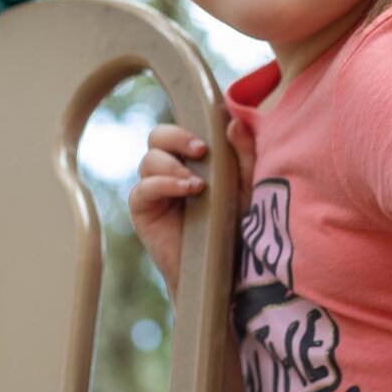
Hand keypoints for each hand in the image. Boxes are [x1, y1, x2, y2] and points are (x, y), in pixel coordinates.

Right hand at [129, 117, 254, 295]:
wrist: (224, 270)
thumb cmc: (238, 227)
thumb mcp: (248, 187)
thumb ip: (245, 154)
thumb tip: (234, 122)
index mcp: (194, 158)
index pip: (183, 128)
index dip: (192, 125)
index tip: (212, 136)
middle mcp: (171, 169)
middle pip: (158, 135)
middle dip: (177, 137)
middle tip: (201, 151)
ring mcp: (155, 189)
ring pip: (150, 159)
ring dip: (174, 165)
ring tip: (199, 185)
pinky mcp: (144, 210)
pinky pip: (143, 188)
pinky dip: (163, 184)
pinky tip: (187, 191)